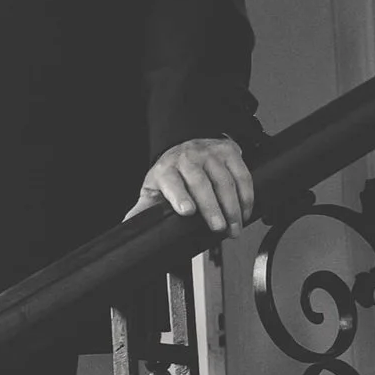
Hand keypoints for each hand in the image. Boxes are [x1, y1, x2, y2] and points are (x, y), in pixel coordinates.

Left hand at [132, 136, 256, 236]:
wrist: (187, 146)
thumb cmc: (170, 174)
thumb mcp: (152, 190)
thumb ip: (143, 210)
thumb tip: (128, 228)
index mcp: (166, 170)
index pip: (172, 182)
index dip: (180, 196)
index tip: (187, 211)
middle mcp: (188, 159)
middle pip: (201, 183)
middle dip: (212, 208)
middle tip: (218, 228)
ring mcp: (210, 154)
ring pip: (224, 180)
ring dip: (233, 206)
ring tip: (234, 227)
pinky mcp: (229, 153)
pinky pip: (241, 174)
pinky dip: (246, 194)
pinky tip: (245, 211)